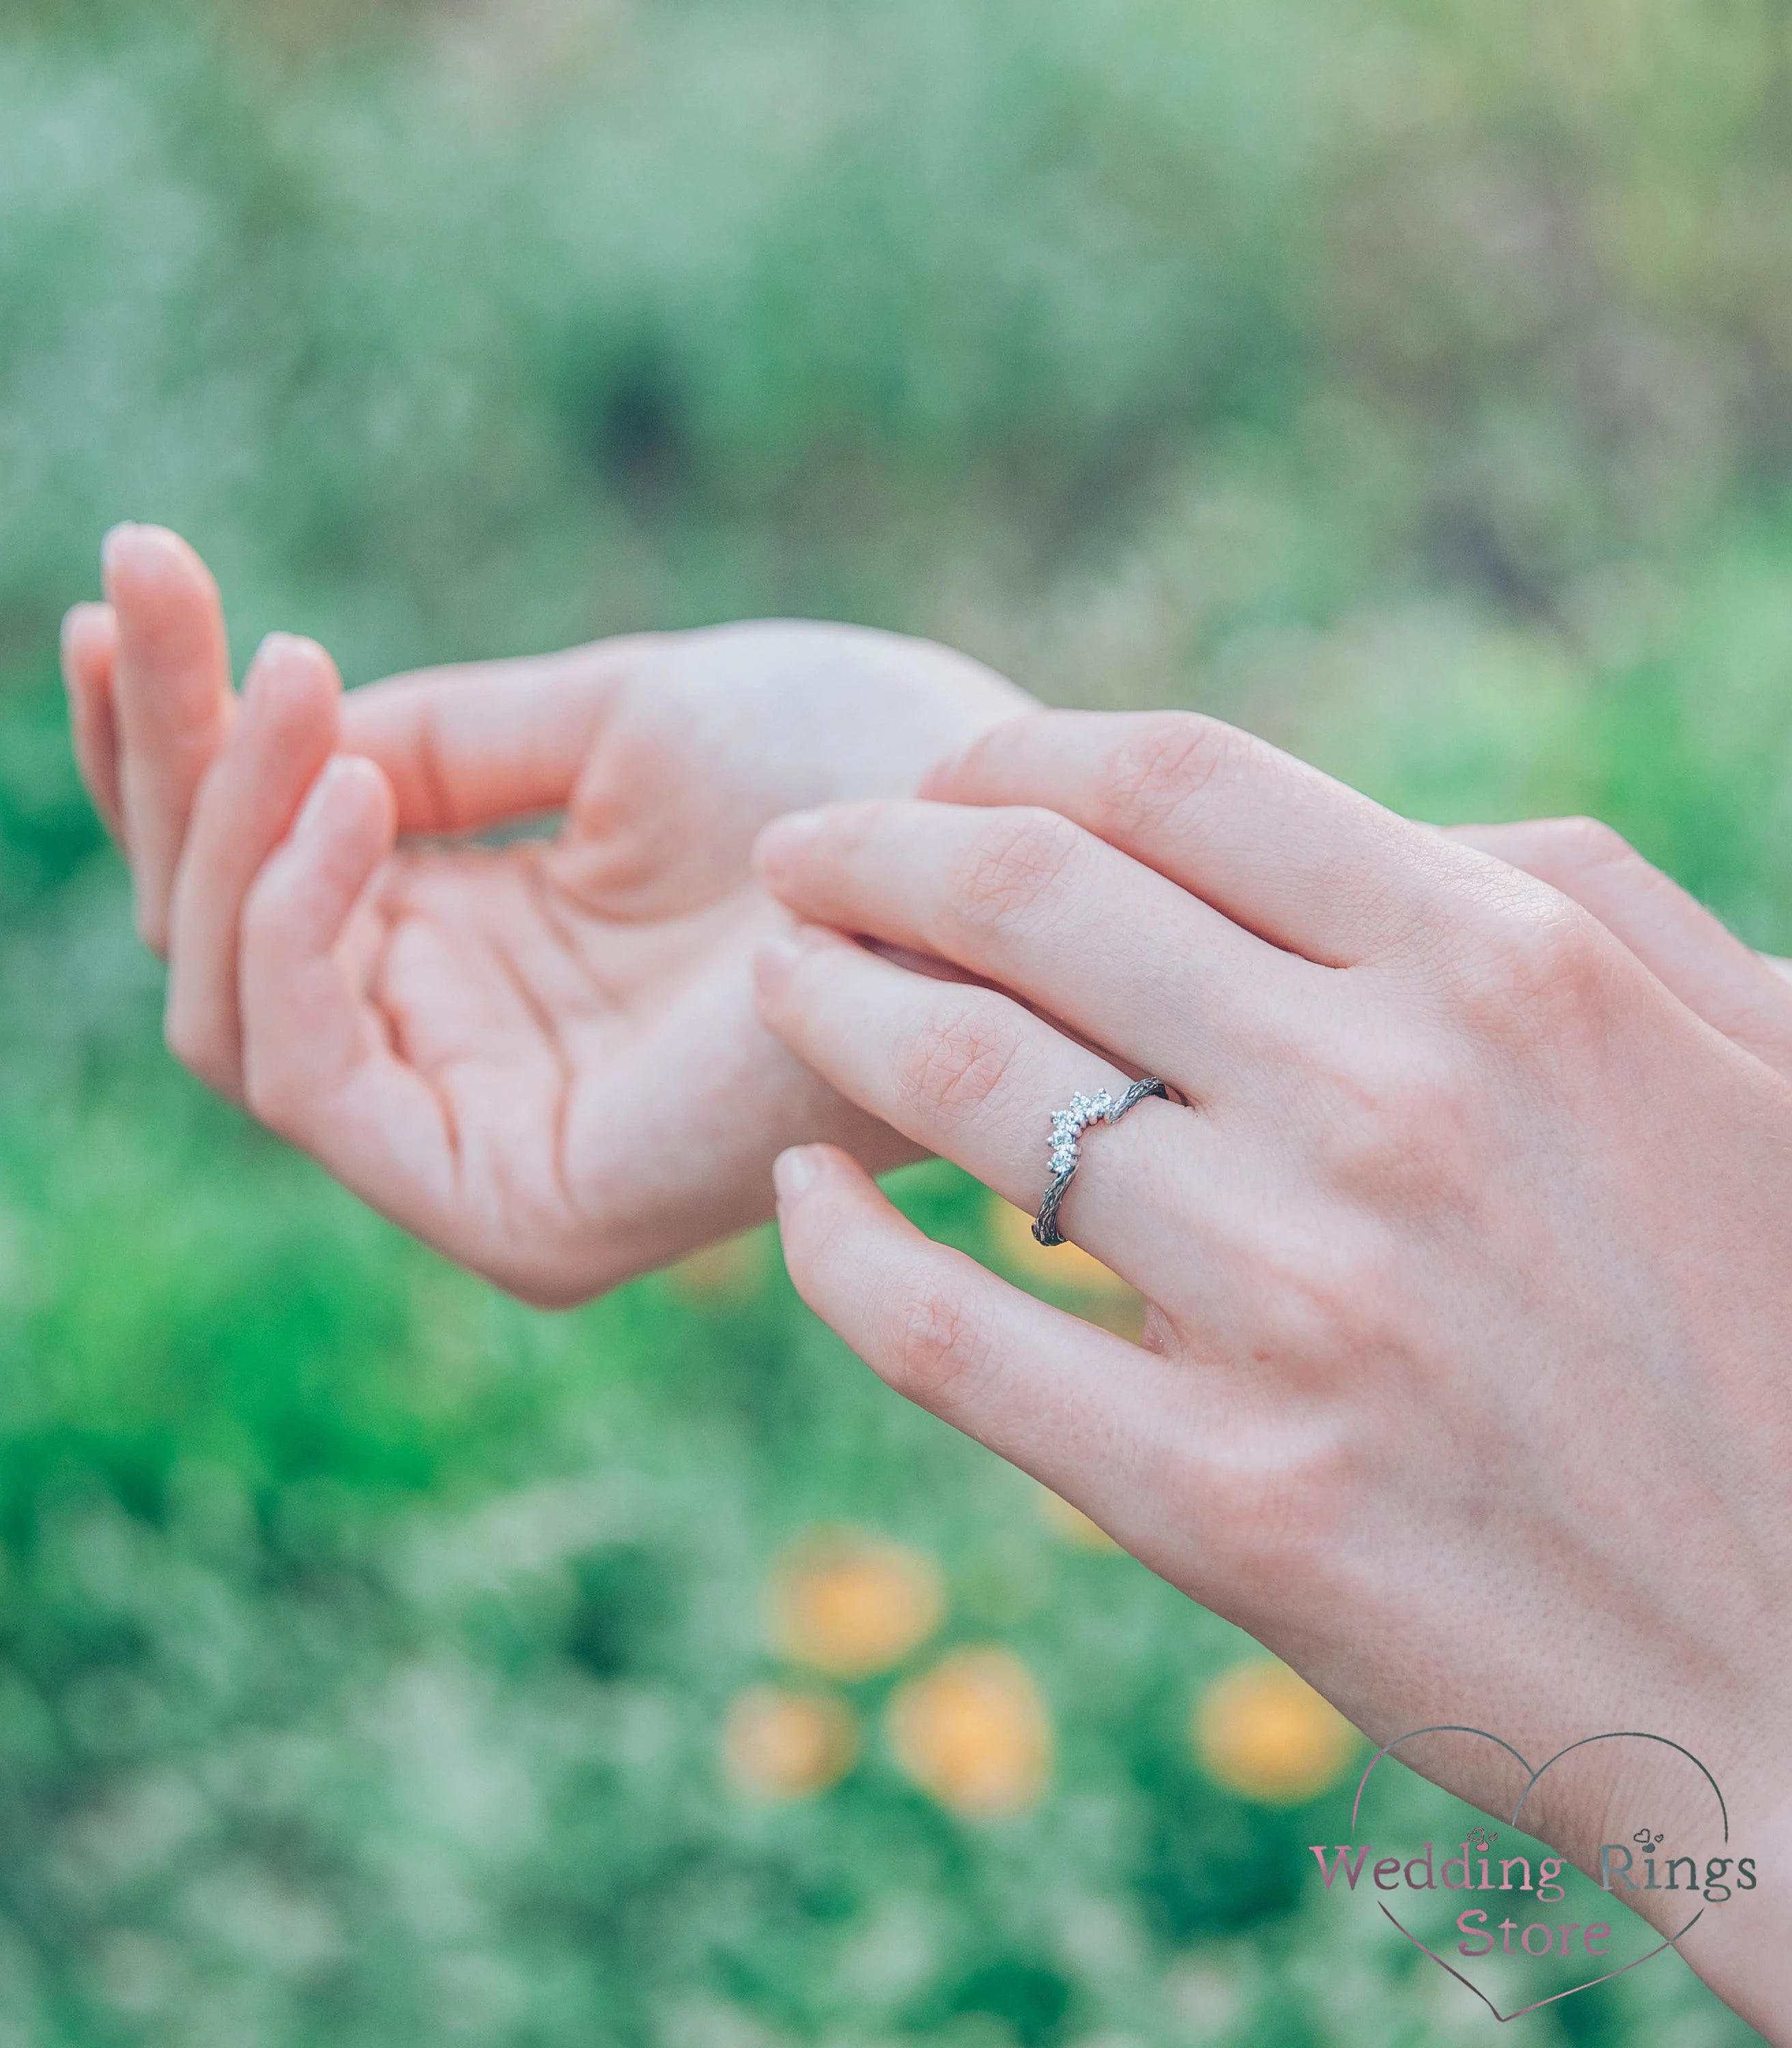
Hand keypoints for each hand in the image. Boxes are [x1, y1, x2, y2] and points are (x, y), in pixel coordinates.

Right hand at [59, 525, 1031, 1302]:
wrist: (995, 842)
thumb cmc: (848, 768)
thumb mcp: (605, 723)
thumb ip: (429, 750)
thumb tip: (274, 737)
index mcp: (488, 954)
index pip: (268, 873)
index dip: (176, 736)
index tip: (129, 584)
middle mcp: (471, 1057)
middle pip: (222, 941)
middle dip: (167, 763)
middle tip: (134, 589)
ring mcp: (487, 1143)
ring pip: (237, 1009)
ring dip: (222, 832)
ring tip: (284, 685)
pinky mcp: (519, 1209)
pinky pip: (316, 1082)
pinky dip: (297, 931)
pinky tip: (344, 793)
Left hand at [750, 712, 1791, 2033]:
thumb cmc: (1789, 1327)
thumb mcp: (1744, 1053)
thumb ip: (1561, 902)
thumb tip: (1358, 831)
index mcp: (1513, 969)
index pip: (1178, 780)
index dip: (1010, 759)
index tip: (931, 784)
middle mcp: (1394, 1108)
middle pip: (1036, 900)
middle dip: (874, 853)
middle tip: (795, 859)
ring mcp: (1302, 1309)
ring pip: (967, 1089)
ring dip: (829, 1010)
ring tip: (779, 987)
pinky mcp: (1230, 1504)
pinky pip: (947, 1339)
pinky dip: (831, 1253)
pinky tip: (789, 1201)